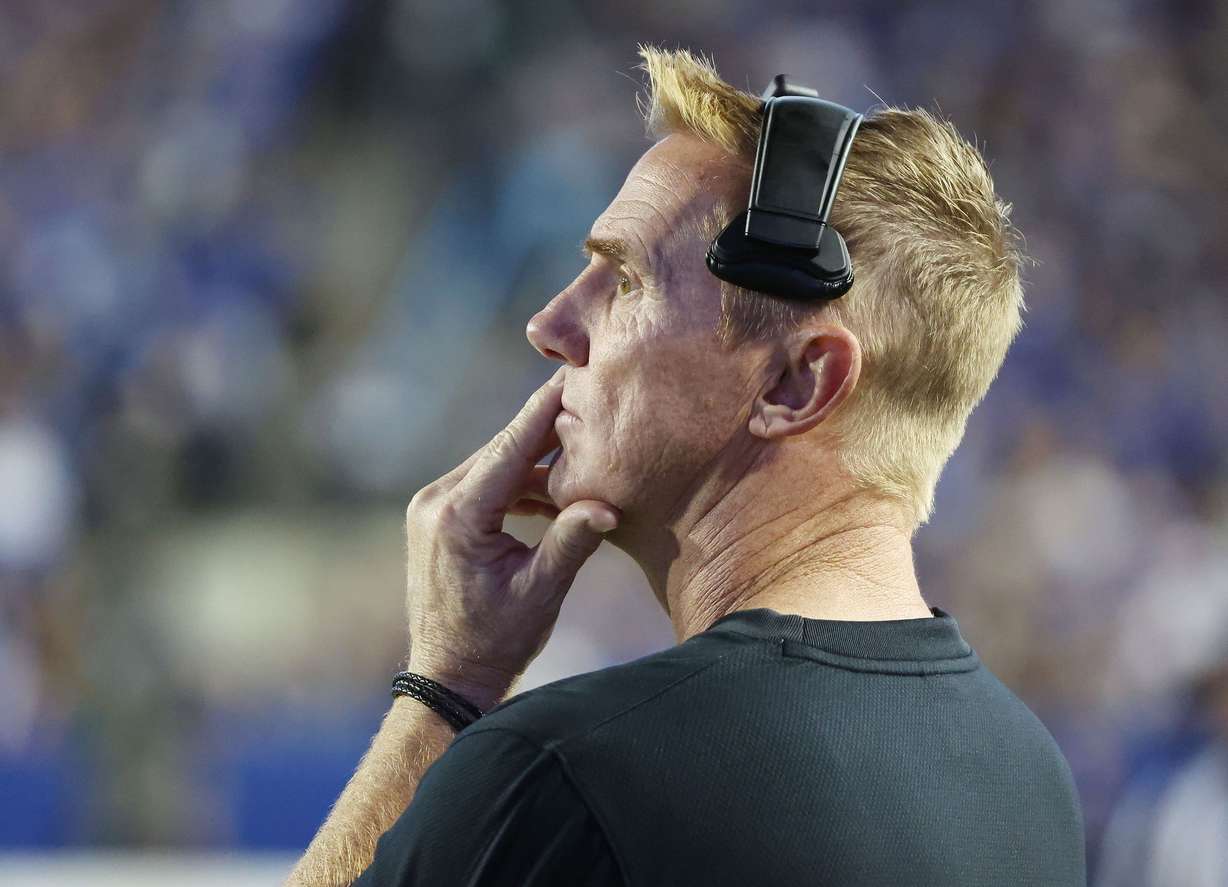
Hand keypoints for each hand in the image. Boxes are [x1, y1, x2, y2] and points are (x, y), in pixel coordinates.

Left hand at [402, 368, 618, 711]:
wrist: (447, 675)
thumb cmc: (495, 641)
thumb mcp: (540, 592)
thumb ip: (571, 542)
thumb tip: (607, 504)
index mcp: (459, 516)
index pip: (510, 448)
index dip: (544, 411)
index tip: (570, 375)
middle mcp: (436, 502)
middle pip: (501, 450)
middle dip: (545, 428)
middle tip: (586, 398)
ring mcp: (430, 508)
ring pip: (493, 466)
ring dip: (534, 460)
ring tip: (581, 444)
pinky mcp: (436, 517)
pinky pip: (483, 485)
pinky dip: (517, 484)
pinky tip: (554, 490)